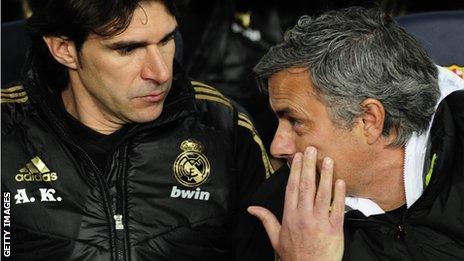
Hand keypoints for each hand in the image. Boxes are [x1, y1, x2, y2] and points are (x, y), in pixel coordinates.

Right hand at [248, 146, 345, 260]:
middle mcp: (303, 216)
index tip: (298, 157)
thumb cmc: (293, 256)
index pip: (292, 188)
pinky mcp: (334, 229)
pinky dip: (339, 194)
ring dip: (325, 175)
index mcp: (289, 216)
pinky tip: (340, 181)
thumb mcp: (275, 238)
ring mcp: (319, 222)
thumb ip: (266, 219)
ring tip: (328, 160)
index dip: (295, 171)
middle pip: (306, 186)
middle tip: (312, 149)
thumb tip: (251, 208)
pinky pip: (337, 208)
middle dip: (309, 166)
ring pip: (322, 194)